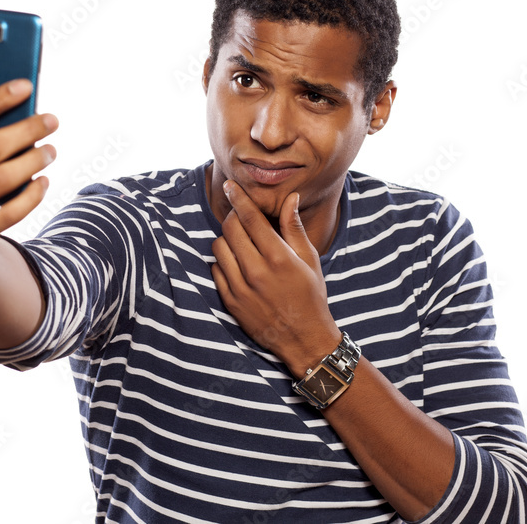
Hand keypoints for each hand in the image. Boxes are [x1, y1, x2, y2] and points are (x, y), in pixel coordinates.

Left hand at [210, 181, 338, 374]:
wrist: (303, 339)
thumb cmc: (311, 296)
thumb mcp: (310, 260)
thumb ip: (294, 228)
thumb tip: (290, 198)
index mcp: (279, 258)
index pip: (251, 218)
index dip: (239, 198)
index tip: (231, 186)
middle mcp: (257, 272)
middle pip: (230, 229)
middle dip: (234, 217)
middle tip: (242, 219)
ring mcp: (241, 288)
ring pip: (219, 247)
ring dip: (228, 240)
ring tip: (242, 244)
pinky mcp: (230, 302)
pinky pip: (215, 270)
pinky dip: (223, 262)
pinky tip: (238, 265)